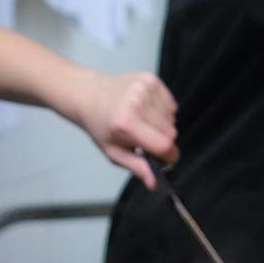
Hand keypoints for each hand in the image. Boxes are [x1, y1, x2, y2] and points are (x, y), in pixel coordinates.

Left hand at [70, 70, 178, 186]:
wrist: (90, 96)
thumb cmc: (101, 126)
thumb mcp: (113, 152)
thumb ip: (136, 167)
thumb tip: (154, 183)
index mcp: (127, 123)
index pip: (164, 144)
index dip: (169, 156)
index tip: (165, 158)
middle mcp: (137, 102)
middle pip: (171, 132)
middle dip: (163, 141)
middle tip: (145, 139)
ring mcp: (145, 88)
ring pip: (173, 118)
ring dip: (163, 125)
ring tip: (143, 123)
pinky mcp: (151, 79)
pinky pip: (171, 104)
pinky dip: (163, 111)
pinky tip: (147, 111)